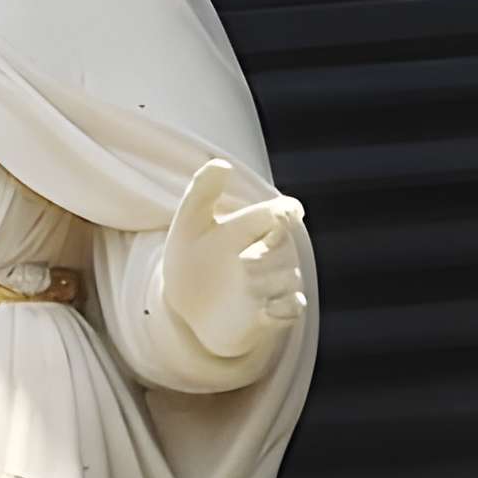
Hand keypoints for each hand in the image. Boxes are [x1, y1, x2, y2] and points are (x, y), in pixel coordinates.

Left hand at [161, 157, 307, 359]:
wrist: (183, 306)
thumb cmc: (192, 258)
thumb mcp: (190, 223)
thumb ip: (202, 191)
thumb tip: (222, 164)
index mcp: (259, 226)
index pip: (284, 213)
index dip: (285, 213)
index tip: (280, 216)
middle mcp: (274, 254)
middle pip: (285, 246)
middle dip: (267, 252)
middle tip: (242, 261)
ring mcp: (276, 284)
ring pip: (287, 277)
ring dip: (265, 280)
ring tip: (242, 281)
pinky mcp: (274, 314)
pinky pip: (293, 308)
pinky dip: (284, 307)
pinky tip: (266, 308)